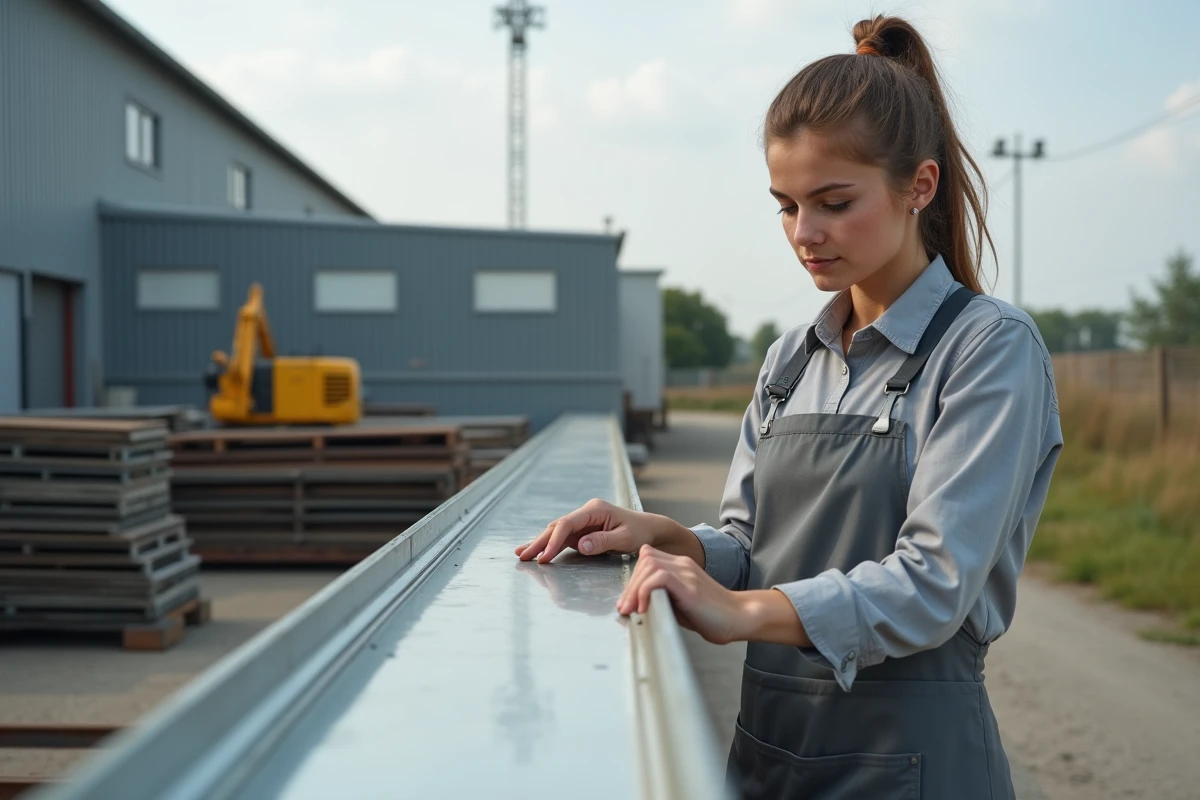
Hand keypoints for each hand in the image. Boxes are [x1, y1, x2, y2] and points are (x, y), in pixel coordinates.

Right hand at [515, 498, 662, 563]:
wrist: (649, 529)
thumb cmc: (639, 533)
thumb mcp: (625, 538)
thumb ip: (602, 541)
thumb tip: (580, 546)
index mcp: (595, 509)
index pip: (567, 524)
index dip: (554, 540)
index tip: (544, 557)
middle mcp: (585, 513)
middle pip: (557, 527)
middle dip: (540, 542)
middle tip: (523, 556)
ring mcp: (583, 522)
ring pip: (557, 532)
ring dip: (541, 544)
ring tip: (522, 554)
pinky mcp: (583, 531)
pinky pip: (563, 538)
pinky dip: (550, 546)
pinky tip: (537, 552)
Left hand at [617, 545, 746, 645]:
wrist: (741, 618)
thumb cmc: (713, 616)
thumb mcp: (680, 604)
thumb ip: (662, 597)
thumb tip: (637, 604)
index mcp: (680, 566)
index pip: (648, 559)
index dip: (634, 578)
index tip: (629, 601)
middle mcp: (682, 564)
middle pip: (645, 559)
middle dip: (630, 585)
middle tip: (626, 608)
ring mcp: (687, 572)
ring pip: (648, 564)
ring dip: (635, 588)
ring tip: (633, 610)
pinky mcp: (690, 585)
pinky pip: (659, 577)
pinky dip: (646, 591)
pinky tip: (645, 608)